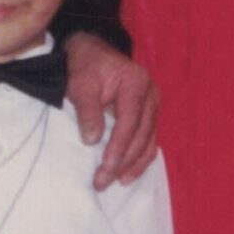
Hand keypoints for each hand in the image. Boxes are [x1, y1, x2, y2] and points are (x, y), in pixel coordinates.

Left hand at [63, 34, 159, 188]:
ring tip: (117, 182)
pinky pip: (149, 140)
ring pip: (149, 141)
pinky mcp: (149, 114)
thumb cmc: (86, 66)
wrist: (92, 50)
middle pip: (142, 135)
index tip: (106, 167)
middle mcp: (151, 95)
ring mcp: (153, 105)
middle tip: (103, 181)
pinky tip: (129, 174)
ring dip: (134, 165)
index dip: (119, 147)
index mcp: (136, 83)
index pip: (130, 122)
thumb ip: (87, 110)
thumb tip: (92, 140)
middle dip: (123, 162)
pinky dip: (140, 158)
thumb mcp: (81, 83)